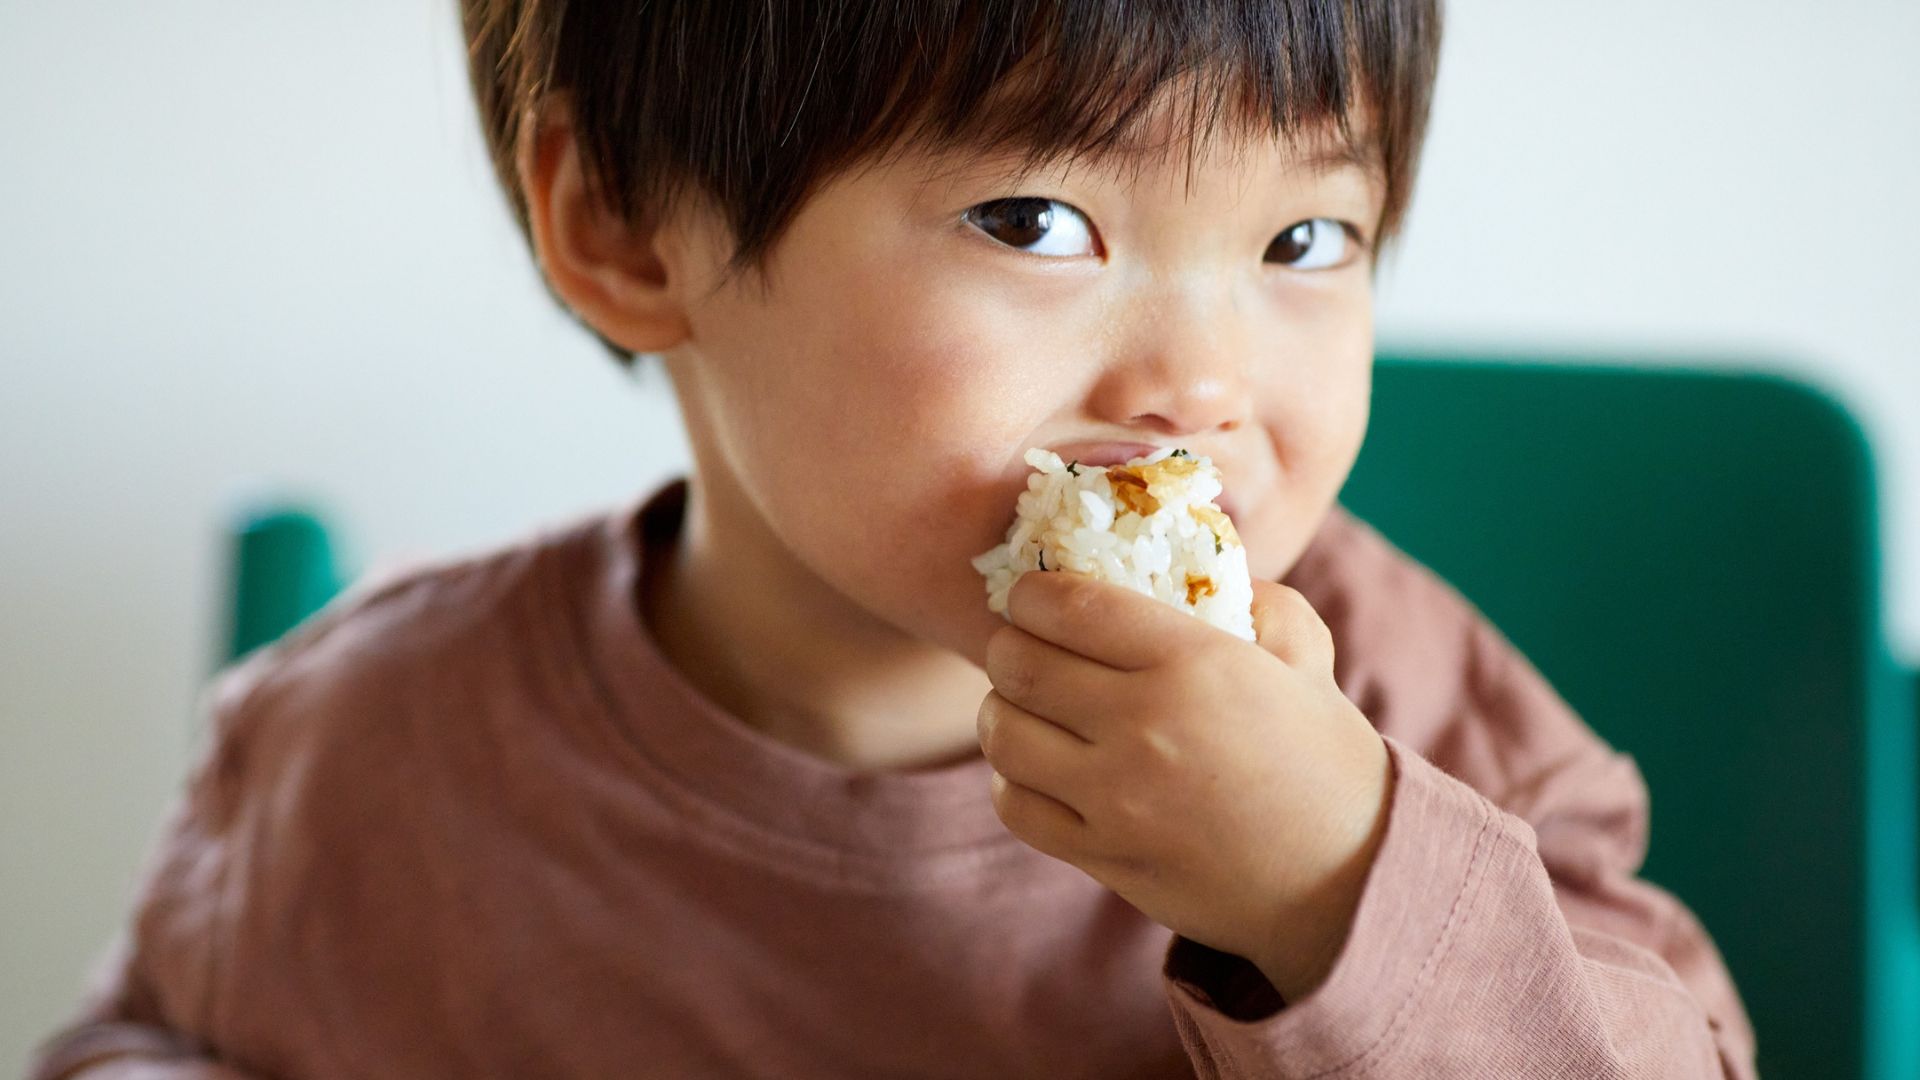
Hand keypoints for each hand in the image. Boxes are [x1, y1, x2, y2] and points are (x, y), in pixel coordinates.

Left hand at [977, 568, 1393, 1001]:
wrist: (1347, 878)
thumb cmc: (1324, 757)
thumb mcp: (1305, 654)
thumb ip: (1255, 597)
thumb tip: (1199, 563)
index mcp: (1193, 662)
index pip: (1069, 606)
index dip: (1033, 593)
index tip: (1034, 596)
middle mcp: (1144, 725)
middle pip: (1019, 665)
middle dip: (1010, 645)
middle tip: (1023, 646)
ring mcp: (1117, 798)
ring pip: (1004, 735)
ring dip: (1003, 712)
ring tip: (1023, 706)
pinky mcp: (1104, 856)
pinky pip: (1017, 807)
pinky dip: (1013, 781)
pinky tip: (1037, 769)